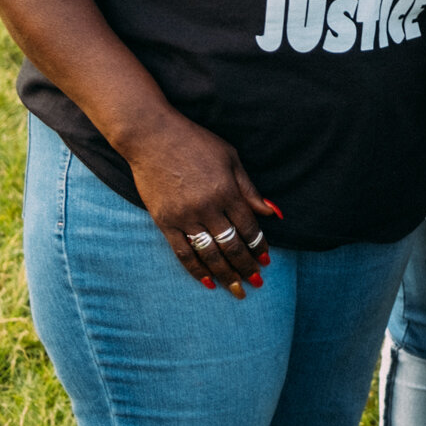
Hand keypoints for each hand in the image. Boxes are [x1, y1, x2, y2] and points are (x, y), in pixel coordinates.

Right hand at [124, 113, 277, 297]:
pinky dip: (195, 269)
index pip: (248, 227)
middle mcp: (207, 207)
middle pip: (231, 245)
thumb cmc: (196, 142)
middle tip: (255, 283)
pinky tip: (206, 281)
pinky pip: (182, 252)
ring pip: (209, 254)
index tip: (266, 260)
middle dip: (246, 266)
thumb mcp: (230, 158)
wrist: (152, 137)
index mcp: (226, 191)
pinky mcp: (164, 221)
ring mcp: (184, 216)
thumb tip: (273, 213)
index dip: (258, 246)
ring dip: (224, 274)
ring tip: (236, 289)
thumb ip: (249, 189)